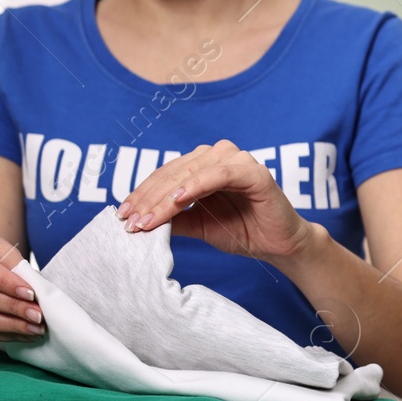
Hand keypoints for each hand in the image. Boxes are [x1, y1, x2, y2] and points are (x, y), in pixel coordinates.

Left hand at [118, 140, 312, 263]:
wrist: (279, 245)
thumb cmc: (243, 231)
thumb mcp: (199, 226)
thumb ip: (174, 219)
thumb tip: (139, 221)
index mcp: (203, 165)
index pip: (165, 176)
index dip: (142, 195)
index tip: (123, 216)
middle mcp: (218, 155)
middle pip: (173, 173)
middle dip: (148, 199)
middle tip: (130, 221)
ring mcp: (235, 160)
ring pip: (190, 173)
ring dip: (166, 197)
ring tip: (148, 218)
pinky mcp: (252, 171)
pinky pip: (218, 175)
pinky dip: (196, 186)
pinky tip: (177, 199)